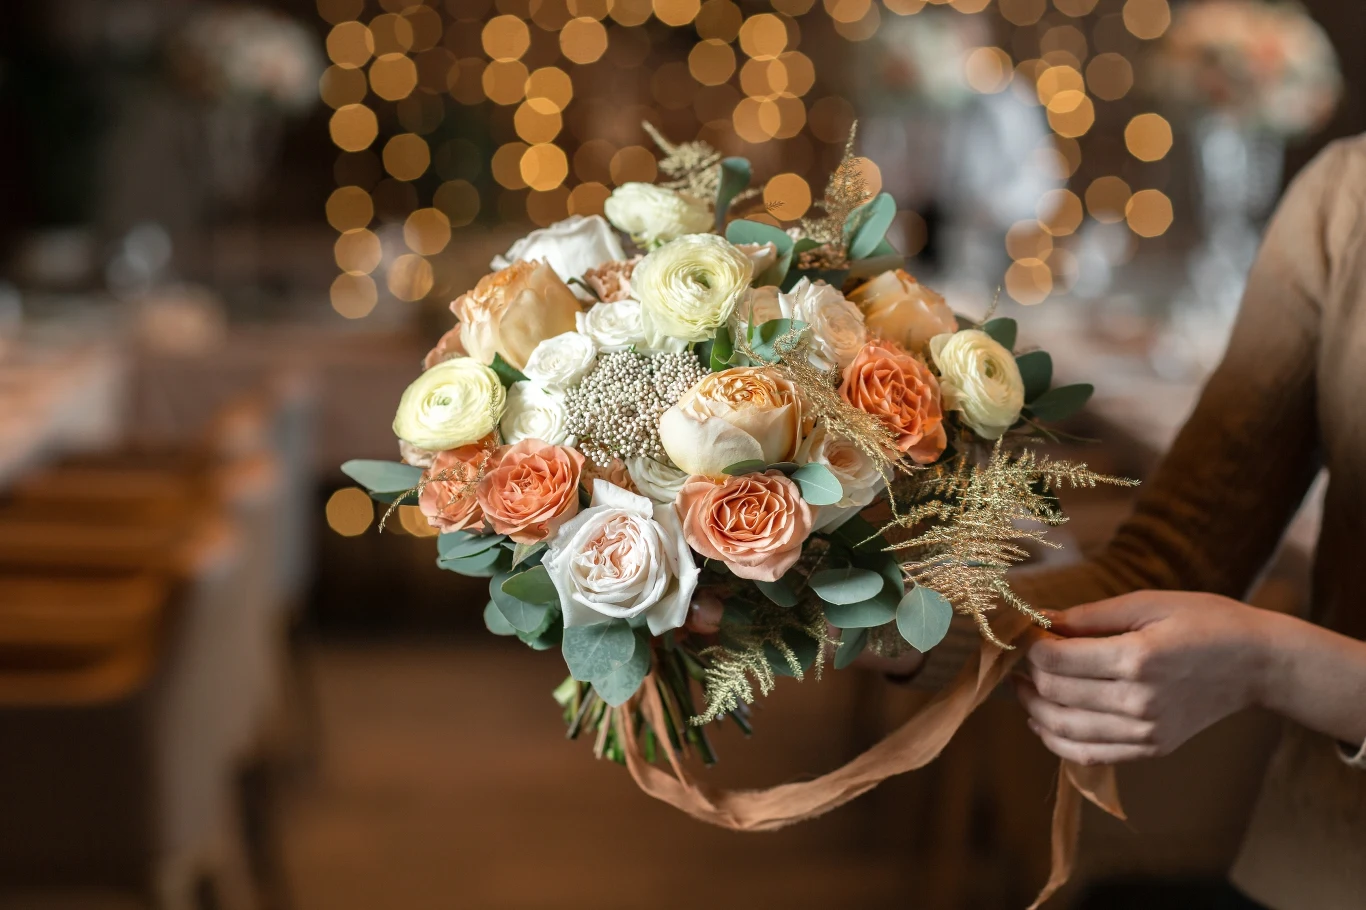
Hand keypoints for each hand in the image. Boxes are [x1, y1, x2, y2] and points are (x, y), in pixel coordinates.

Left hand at [1017, 591, 1272, 765]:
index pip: (1057, 661)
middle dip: (1029, 673)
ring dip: (1033, 709)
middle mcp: (1139, 701)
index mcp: (1137, 659)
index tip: (1027, 631)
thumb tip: (1040, 619)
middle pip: (1055, 694)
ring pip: (1064, 730)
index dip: (1031, 645)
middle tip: (1022, 656)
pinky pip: (1089, 755)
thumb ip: (1090, 615)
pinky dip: (1057, 741)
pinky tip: (1042, 721)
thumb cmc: (1206, 622)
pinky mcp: (1152, 748)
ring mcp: (1146, 731)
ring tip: (1023, 687)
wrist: (1258, 663)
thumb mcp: (1148, 603)